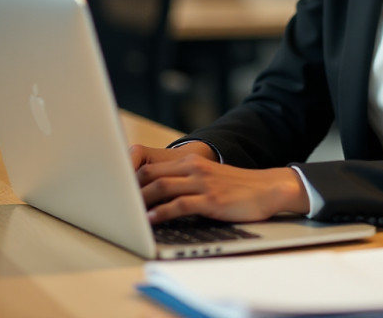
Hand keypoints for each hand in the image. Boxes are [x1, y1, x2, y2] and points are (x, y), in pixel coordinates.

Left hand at [131, 144, 309, 223]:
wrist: (267, 188)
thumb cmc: (237, 188)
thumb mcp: (209, 178)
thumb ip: (186, 181)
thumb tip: (157, 197)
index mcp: (191, 161)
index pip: (151, 166)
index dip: (130, 179)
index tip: (116, 193)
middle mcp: (194, 168)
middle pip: (151, 174)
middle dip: (129, 190)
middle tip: (115, 205)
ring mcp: (203, 183)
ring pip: (162, 187)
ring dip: (140, 202)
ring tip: (126, 215)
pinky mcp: (211, 200)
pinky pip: (180, 205)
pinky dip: (161, 213)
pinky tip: (151, 222)